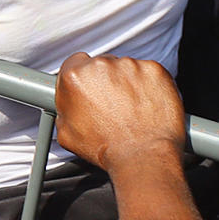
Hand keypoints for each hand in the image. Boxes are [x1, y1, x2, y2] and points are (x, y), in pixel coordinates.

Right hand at [53, 53, 186, 173]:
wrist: (143, 157)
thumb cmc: (106, 148)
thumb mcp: (66, 133)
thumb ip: (64, 108)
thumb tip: (68, 104)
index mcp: (74, 76)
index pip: (75, 63)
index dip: (84, 78)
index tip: (91, 88)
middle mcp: (100, 66)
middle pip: (102, 64)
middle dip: (107, 81)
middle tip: (115, 105)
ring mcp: (129, 66)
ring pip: (126, 69)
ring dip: (129, 84)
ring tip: (133, 109)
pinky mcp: (154, 71)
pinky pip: (150, 73)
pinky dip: (150, 86)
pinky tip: (147, 105)